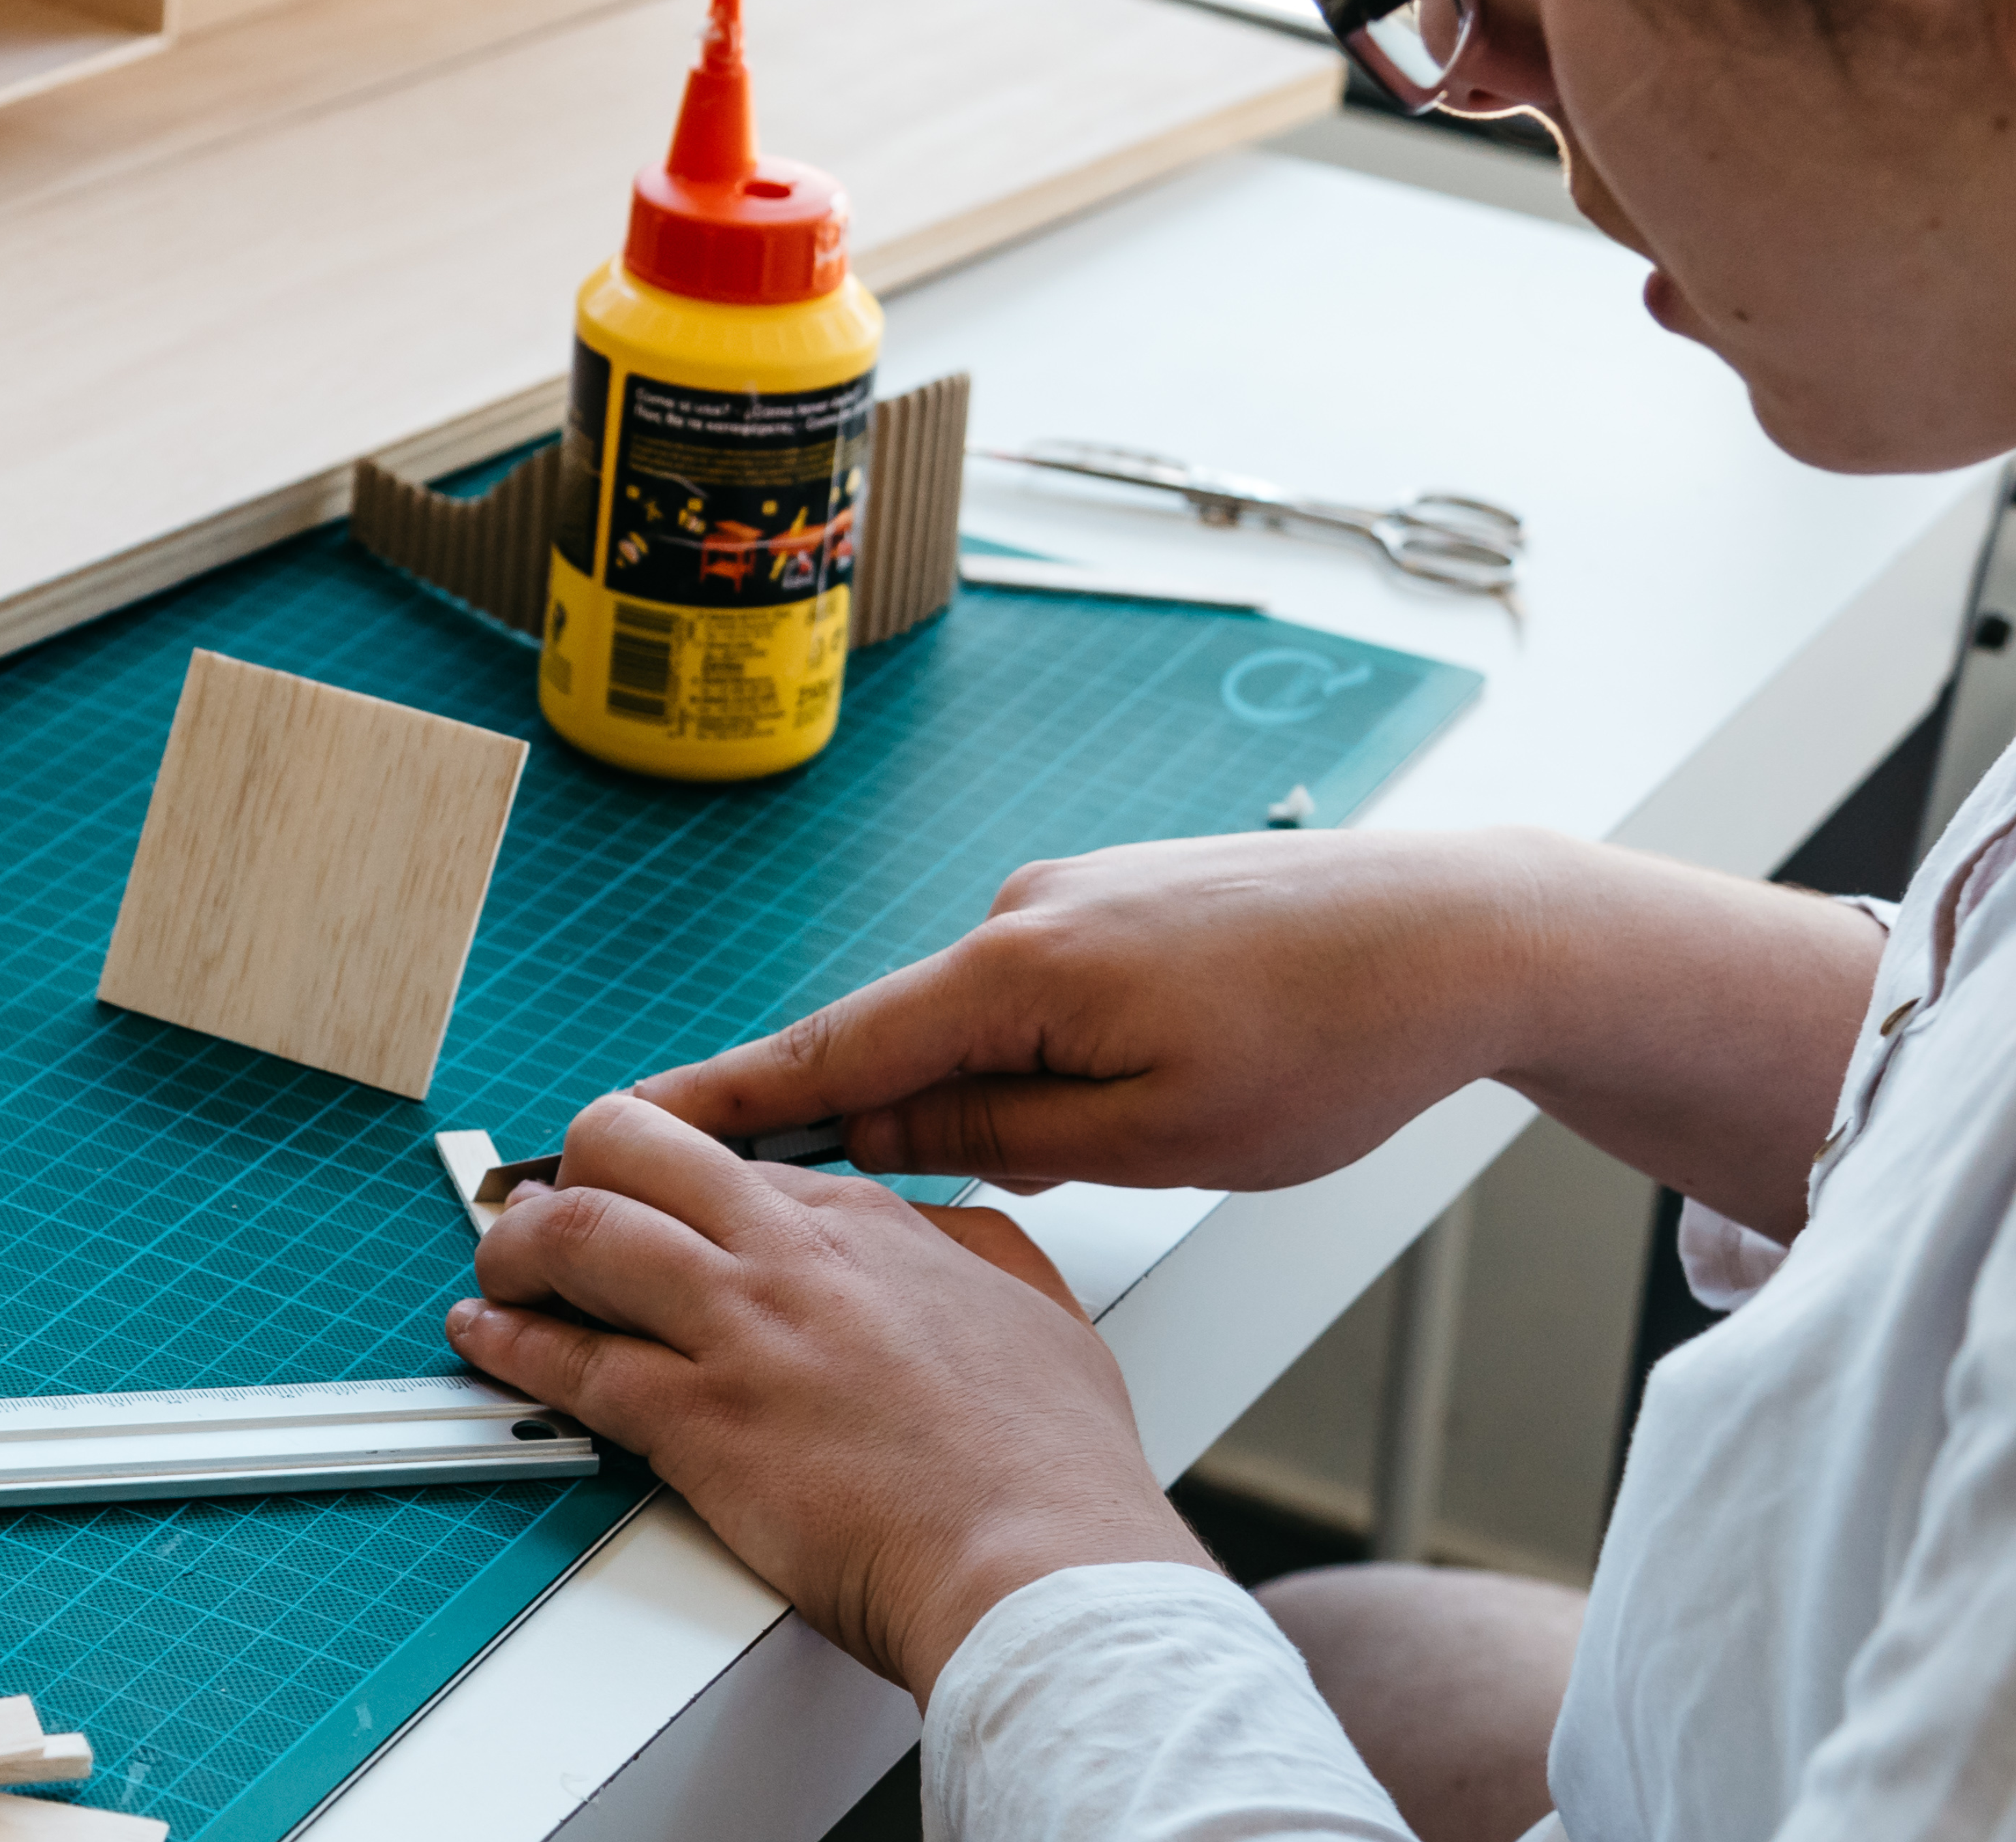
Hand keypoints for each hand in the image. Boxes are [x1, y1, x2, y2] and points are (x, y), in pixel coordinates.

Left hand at [447, 1093, 1206, 1697]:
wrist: (1038, 1564)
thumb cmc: (1050, 1467)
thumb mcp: (1035, 1309)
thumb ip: (974, 1252)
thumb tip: (938, 1235)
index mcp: (866, 1223)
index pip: (728, 1160)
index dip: (668, 1182)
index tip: (644, 1203)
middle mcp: (791, 1254)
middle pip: (633, 1151)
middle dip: (573, 1166)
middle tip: (549, 1209)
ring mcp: (739, 1330)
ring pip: (581, 1236)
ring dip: (517, 1249)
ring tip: (499, 1271)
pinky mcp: (700, 1421)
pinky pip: (571, 1363)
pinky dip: (509, 1344)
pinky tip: (485, 1339)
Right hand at [628, 827, 1873, 1235]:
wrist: (1465, 928)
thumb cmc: (1336, 1043)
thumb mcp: (1158, 1138)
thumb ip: (1000, 1137)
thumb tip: (886, 1137)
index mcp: (1019, 972)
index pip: (828, 1048)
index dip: (719, 1097)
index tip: (620, 1124)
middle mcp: (1022, 911)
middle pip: (896, 1036)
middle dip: (872, 1119)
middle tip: (866, 1193)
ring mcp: (1068, 893)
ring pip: (976, 1018)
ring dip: (989, 1090)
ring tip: (1102, 1140)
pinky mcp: (1114, 897)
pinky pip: (1031, 989)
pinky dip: (1035, 1048)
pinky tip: (1123, 1088)